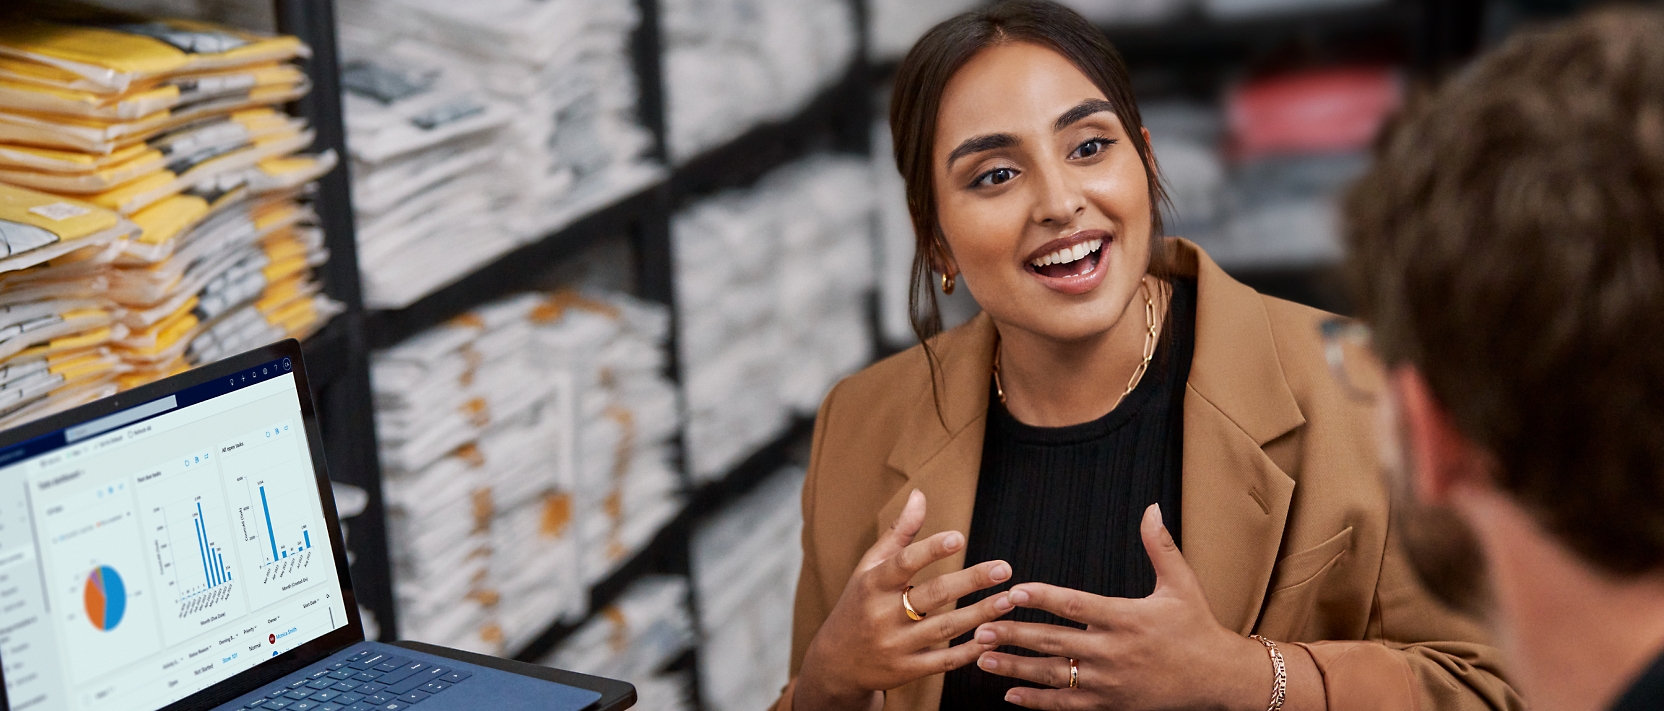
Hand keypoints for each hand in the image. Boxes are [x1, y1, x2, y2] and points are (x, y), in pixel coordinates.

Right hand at [795, 489, 1015, 710]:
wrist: (836, 662)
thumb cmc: (858, 604)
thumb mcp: (869, 568)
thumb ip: (898, 533)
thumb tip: (920, 494)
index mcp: (873, 584)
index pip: (903, 563)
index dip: (931, 550)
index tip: (959, 537)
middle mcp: (882, 615)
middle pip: (933, 595)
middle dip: (972, 580)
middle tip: (1004, 568)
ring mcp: (895, 645)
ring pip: (945, 628)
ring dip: (981, 614)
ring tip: (1008, 599)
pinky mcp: (907, 670)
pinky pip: (944, 661)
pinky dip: (970, 650)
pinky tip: (993, 636)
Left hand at [971, 504, 1270, 710]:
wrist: (1217, 678)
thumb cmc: (1197, 627)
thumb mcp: (1182, 584)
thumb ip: (1159, 547)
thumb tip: (1151, 507)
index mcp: (1127, 618)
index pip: (1077, 606)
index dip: (1044, 598)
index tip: (1014, 592)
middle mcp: (1115, 652)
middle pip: (1055, 642)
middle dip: (1015, 634)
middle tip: (980, 626)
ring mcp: (1110, 682)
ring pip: (1054, 675)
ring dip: (1015, 667)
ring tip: (982, 657)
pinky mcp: (1111, 704)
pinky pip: (1067, 704)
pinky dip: (1037, 700)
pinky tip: (1010, 694)